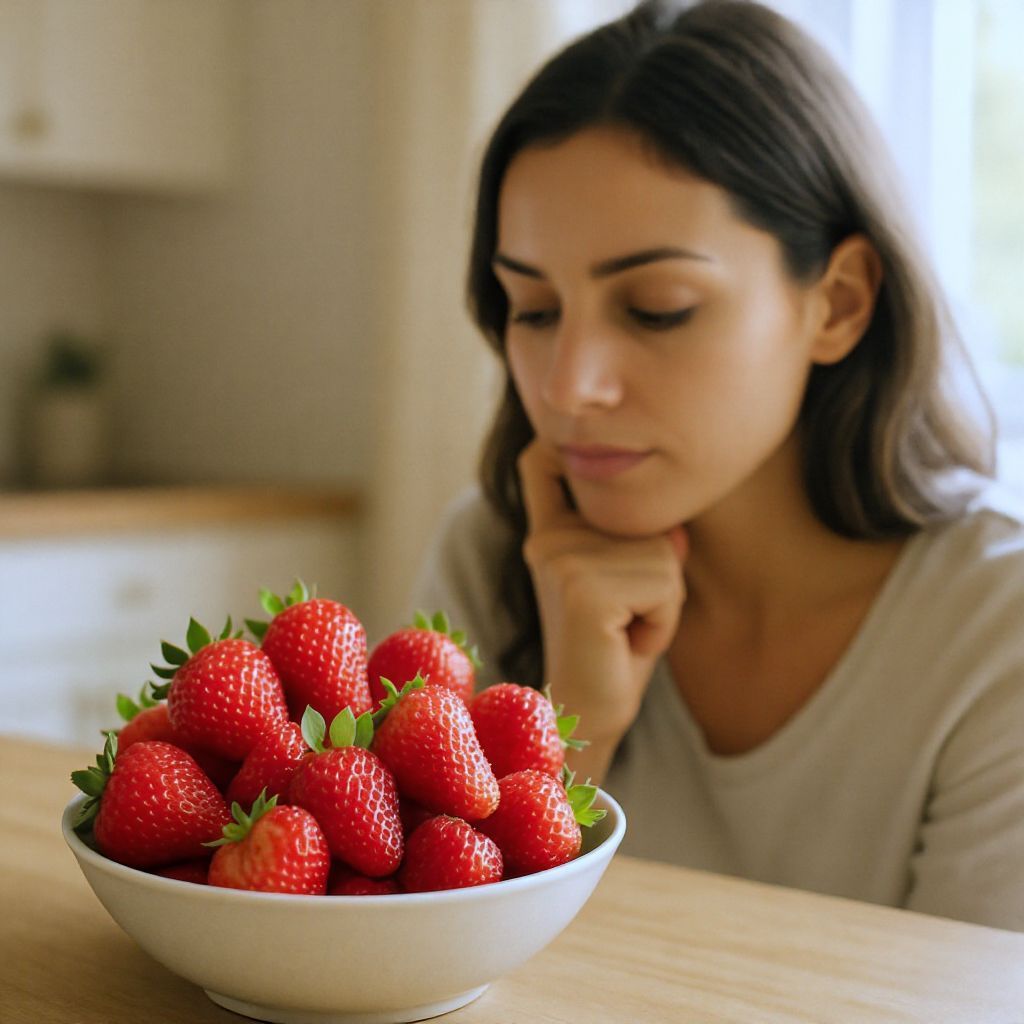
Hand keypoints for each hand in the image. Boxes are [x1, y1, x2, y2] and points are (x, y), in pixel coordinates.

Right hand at [517, 438, 687, 782]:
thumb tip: (676, 529)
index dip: (555, 442)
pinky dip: (664, 621)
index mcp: (550, 533)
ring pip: (661, 553)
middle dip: (658, 571)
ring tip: (627, 630)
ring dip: (664, 601)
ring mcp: (560, 558)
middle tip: (625, 616)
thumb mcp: (633, 583)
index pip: (540, 463)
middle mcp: (548, 538)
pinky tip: (629, 642)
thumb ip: (650, 543)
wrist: (589, 712)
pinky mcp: (582, 587)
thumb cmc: (614, 647)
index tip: (556, 439)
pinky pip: (663, 584)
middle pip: (645, 517)